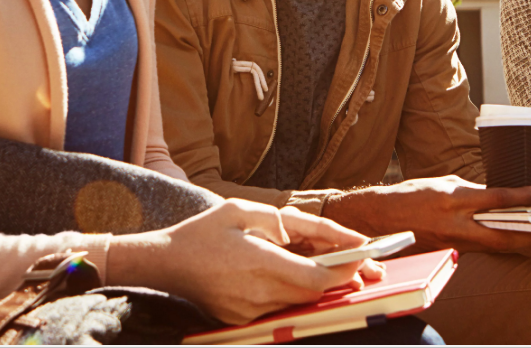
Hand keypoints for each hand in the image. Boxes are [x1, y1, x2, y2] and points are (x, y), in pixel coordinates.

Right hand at [110, 200, 370, 323]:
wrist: (163, 263)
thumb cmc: (202, 231)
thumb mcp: (240, 211)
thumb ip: (281, 223)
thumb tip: (317, 237)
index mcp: (256, 262)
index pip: (315, 278)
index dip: (346, 271)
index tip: (366, 258)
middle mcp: (255, 293)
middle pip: (314, 294)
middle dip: (342, 280)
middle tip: (367, 264)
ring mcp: (247, 311)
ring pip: (299, 303)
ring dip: (319, 287)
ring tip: (341, 269)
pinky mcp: (241, 320)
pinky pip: (279, 308)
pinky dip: (295, 293)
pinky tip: (302, 277)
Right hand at [321, 175, 530, 253]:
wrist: (382, 218)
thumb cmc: (412, 195)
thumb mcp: (444, 184)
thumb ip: (471, 192)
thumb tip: (496, 196)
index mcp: (454, 200)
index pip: (496, 199)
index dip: (522, 198)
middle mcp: (455, 224)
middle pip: (501, 235)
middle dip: (529, 236)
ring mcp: (452, 242)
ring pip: (492, 246)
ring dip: (517, 243)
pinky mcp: (449, 252)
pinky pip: (478, 249)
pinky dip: (496, 245)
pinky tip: (510, 241)